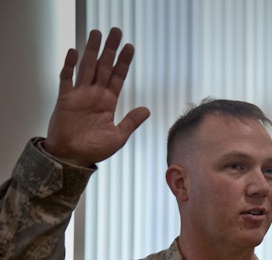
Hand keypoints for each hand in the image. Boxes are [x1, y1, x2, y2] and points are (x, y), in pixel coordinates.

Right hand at [42, 27, 149, 167]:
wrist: (71, 158)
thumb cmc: (94, 150)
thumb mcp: (118, 136)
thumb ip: (131, 122)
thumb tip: (147, 110)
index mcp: (108, 103)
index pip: (117, 77)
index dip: (123, 62)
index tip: (130, 47)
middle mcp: (95, 95)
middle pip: (103, 67)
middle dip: (109, 49)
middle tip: (116, 31)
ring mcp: (79, 95)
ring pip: (86, 68)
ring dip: (91, 50)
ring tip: (96, 33)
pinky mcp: (65, 99)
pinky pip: (66, 79)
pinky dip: (70, 65)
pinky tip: (74, 52)